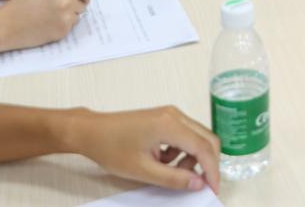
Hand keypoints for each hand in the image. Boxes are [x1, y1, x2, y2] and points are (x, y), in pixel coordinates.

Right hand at [0, 0, 93, 50]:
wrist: (5, 25)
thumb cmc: (20, 6)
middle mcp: (66, 1)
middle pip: (84, 4)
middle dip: (75, 6)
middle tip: (61, 9)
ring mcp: (65, 17)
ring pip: (77, 16)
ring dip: (68, 17)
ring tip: (49, 17)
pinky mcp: (62, 31)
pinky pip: (70, 27)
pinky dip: (61, 27)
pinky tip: (46, 26)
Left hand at [72, 106, 219, 192]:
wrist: (91, 131)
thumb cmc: (112, 149)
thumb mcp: (142, 170)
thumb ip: (173, 178)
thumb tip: (199, 184)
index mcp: (170, 125)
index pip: (203, 148)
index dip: (212, 171)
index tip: (213, 190)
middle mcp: (176, 115)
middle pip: (207, 139)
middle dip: (207, 164)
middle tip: (199, 184)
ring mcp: (171, 114)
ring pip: (197, 137)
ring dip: (192, 158)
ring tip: (170, 171)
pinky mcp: (166, 117)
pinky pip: (186, 135)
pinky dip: (182, 151)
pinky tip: (163, 159)